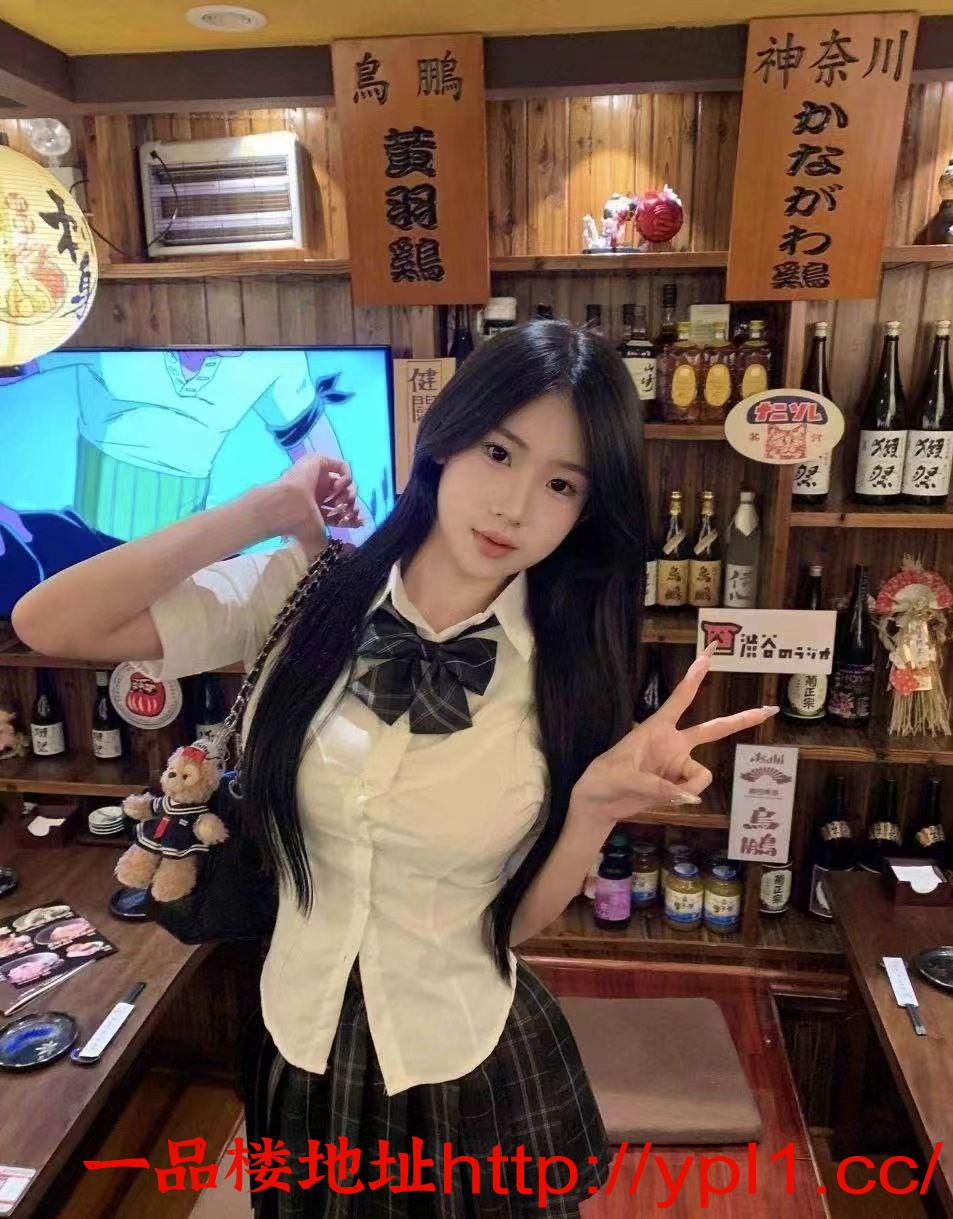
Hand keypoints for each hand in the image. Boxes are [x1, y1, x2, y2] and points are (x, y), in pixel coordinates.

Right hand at [267, 454, 366, 551]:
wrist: (288, 506)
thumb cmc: (300, 523)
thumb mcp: (320, 535)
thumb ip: (334, 542)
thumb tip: (352, 545)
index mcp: (316, 507)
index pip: (340, 511)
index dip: (352, 516)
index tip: (359, 522)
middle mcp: (317, 491)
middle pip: (345, 497)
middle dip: (352, 506)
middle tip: (348, 513)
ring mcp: (318, 476)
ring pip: (345, 483)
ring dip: (349, 494)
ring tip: (340, 502)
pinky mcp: (319, 462)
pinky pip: (342, 466)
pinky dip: (347, 478)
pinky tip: (338, 488)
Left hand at [570, 643, 778, 825]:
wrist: (600, 803)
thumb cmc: (604, 780)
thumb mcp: (624, 779)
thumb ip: (657, 787)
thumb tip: (689, 796)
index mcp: (656, 729)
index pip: (679, 700)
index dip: (694, 679)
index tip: (707, 656)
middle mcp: (672, 743)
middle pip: (713, 729)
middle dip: (740, 720)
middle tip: (769, 710)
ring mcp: (678, 764)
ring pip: (702, 774)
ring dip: (687, 787)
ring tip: (659, 793)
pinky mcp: (678, 783)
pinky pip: (693, 790)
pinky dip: (682, 797)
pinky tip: (661, 798)